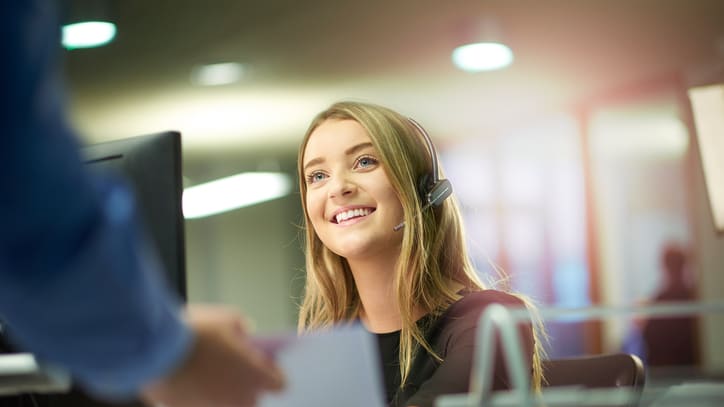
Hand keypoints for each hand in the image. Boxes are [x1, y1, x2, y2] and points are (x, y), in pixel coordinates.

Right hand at [141, 305, 284, 406]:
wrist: (155, 349)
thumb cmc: (195, 332)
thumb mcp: (225, 318)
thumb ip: (241, 327)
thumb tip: (244, 332)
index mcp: (254, 375)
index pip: (279, 384)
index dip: (271, 371)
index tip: (262, 361)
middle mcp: (238, 398)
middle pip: (252, 398)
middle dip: (245, 383)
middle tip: (231, 363)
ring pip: (225, 402)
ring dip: (221, 389)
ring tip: (204, 367)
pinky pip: (200, 402)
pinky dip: (197, 393)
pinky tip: (186, 375)